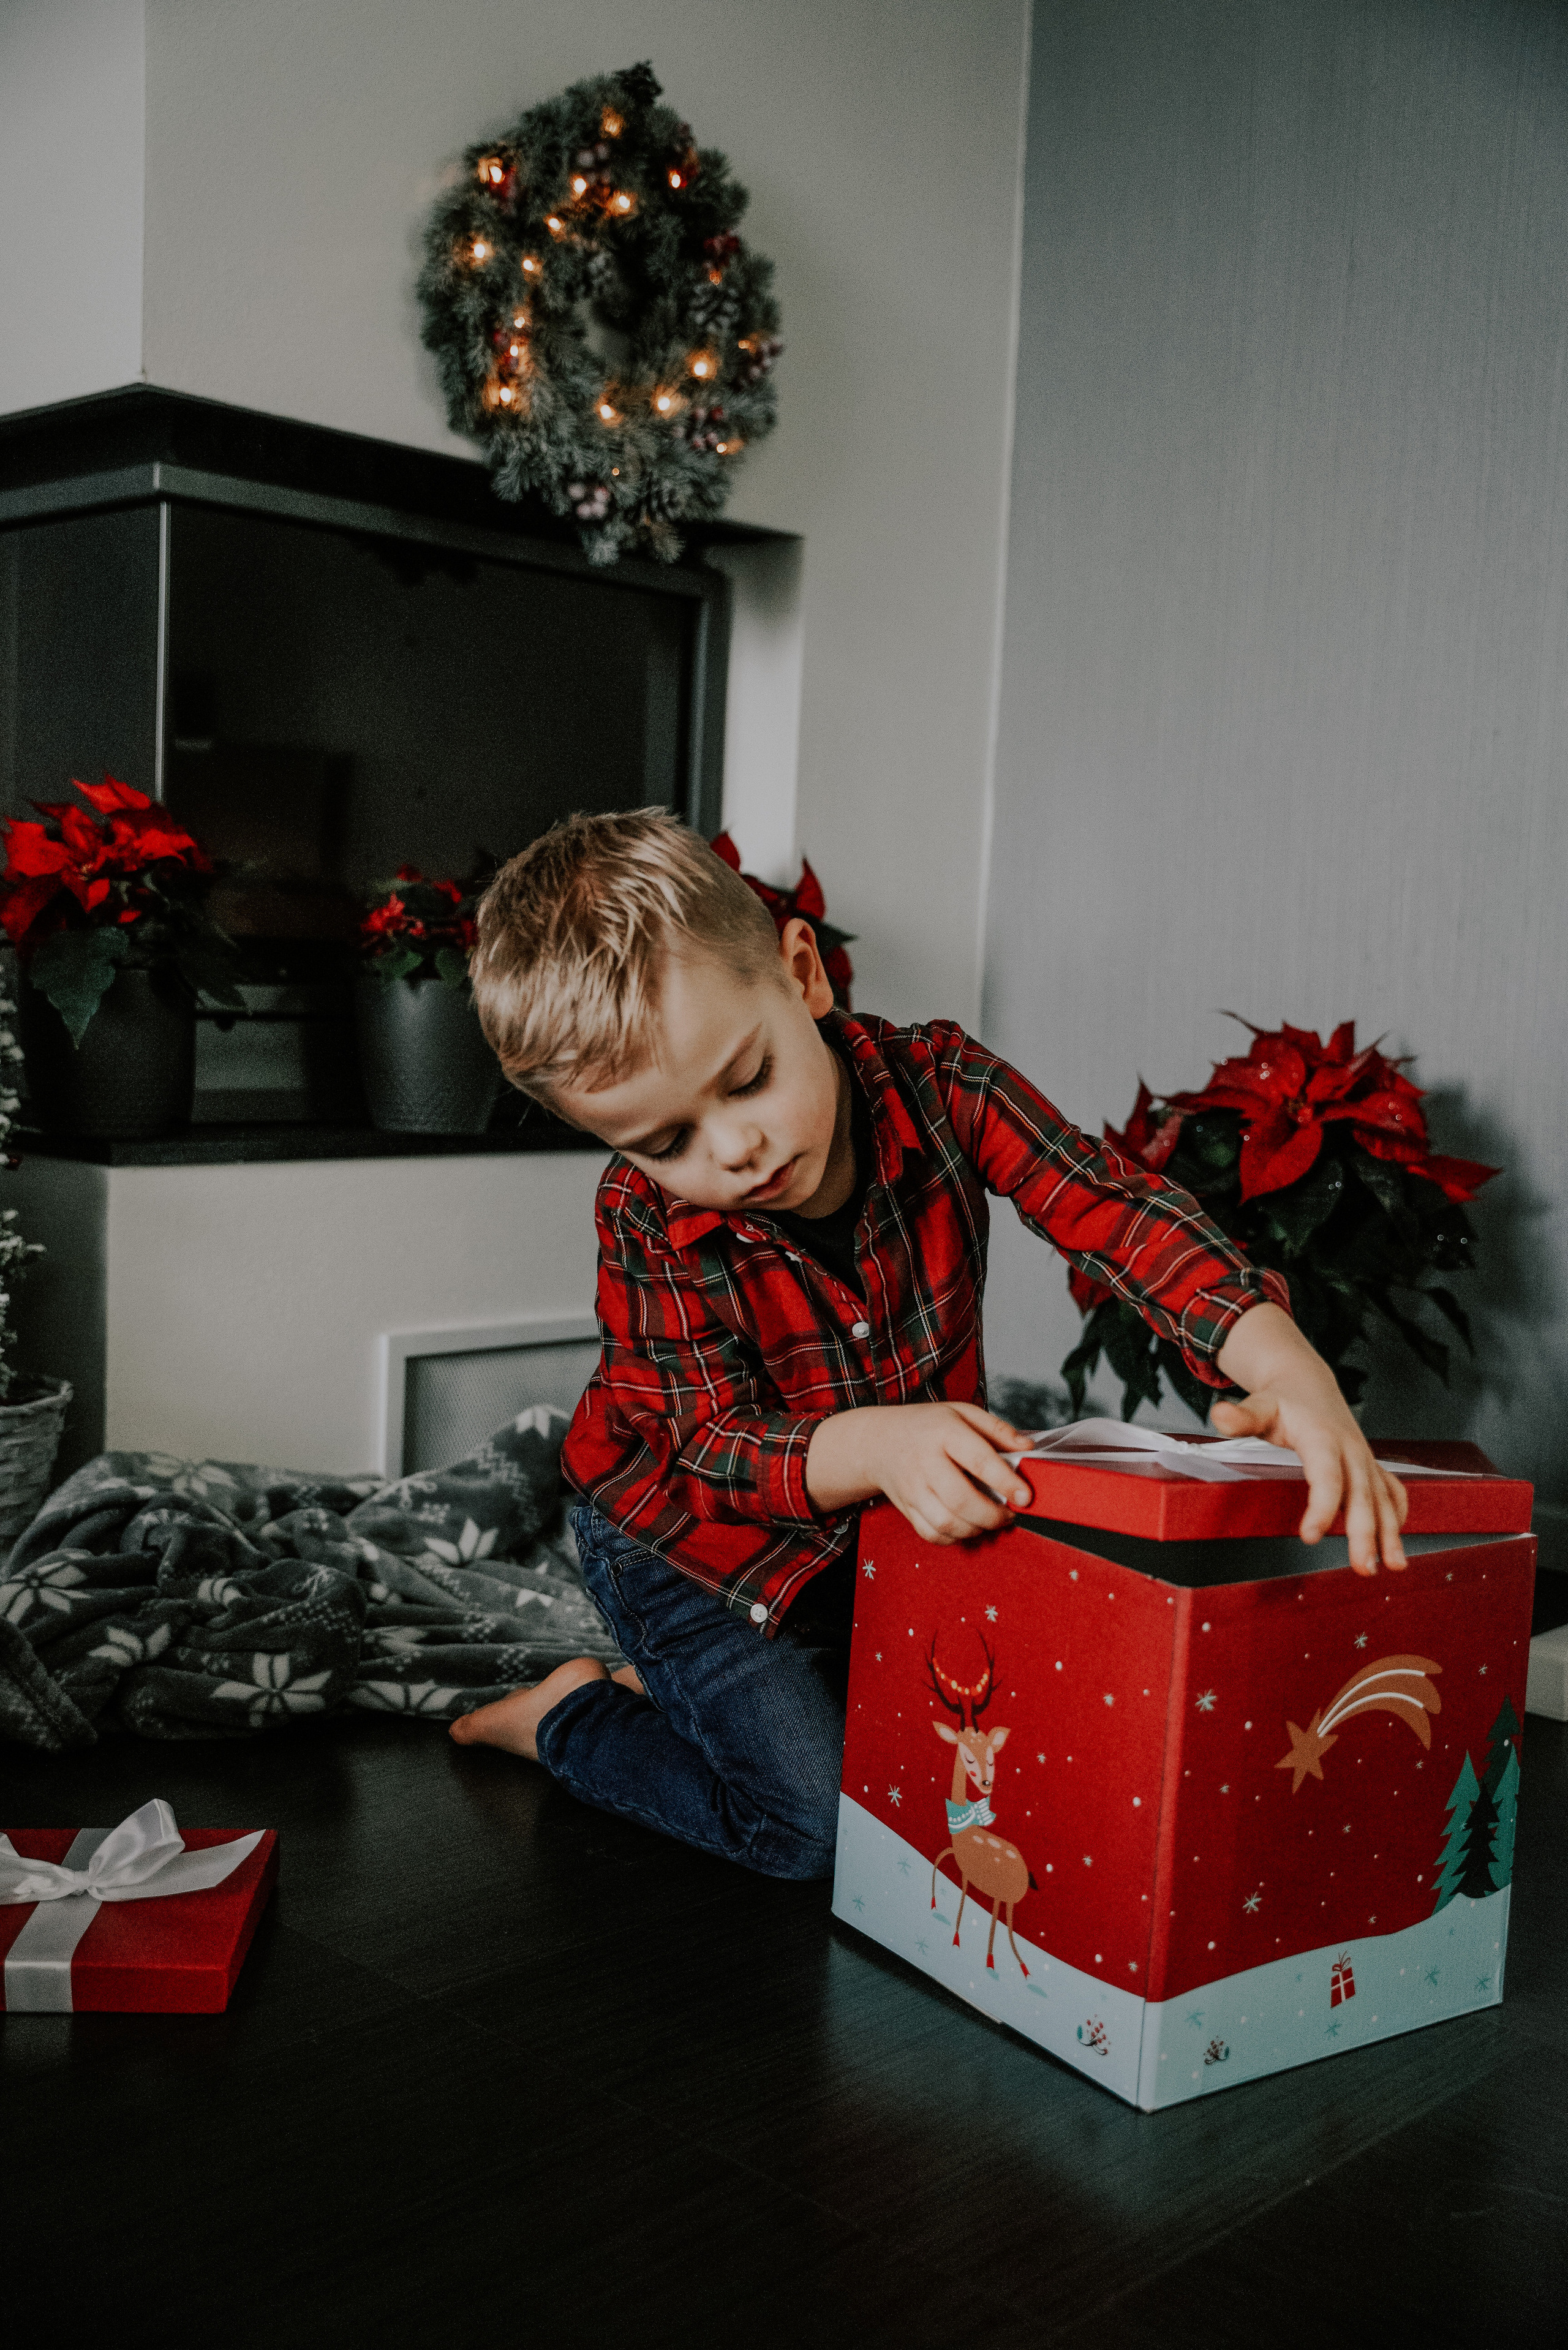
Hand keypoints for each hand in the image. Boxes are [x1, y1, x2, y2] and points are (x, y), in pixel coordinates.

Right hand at [806, 1402, 1034, 1543]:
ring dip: (975, 1529)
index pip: (979, 1460)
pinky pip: (931, 1534)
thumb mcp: (963, 1413)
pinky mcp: (906, 1508)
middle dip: (992, 1515)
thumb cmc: (928, 1426)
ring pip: (946, 1523)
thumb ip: (997, 1430)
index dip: (1006, 1482)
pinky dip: (954, 1538)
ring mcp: (912, 1488)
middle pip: (961, 1500)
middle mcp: (924, 1462)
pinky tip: (966, 1526)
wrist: (880, 1441)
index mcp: (943, 1433)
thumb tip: (1027, 1450)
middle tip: (1008, 1514)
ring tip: (989, 1520)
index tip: (1025, 1497)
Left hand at [1213, 1305, 1407, 1575]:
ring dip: (1390, 1532)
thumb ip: (1241, 1417)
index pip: (1326, 1477)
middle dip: (1366, 1533)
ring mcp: (1364, 1458)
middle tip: (1364, 1567)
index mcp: (1322, 1438)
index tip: (1310, 1536)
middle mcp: (1350, 1450)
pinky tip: (1395, 1538)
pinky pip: (1391, 1489)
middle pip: (1362, 1495)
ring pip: (1383, 1497)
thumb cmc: (1283, 1401)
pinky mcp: (1370, 1465)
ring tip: (1394, 1565)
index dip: (1322, 1507)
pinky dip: (1397, 1513)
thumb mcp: (1259, 1406)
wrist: (1307, 1384)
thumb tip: (1220, 1416)